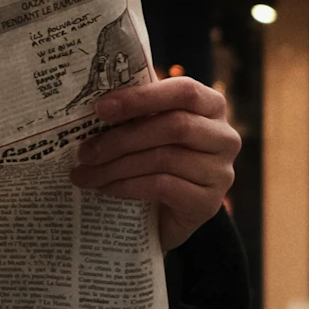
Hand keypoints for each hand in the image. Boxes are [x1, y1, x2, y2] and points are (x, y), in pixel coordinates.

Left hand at [70, 76, 239, 251]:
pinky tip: (106, 188)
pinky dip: (128, 186)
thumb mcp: (148, 132)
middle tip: (84, 151)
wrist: (167, 218)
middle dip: (121, 138)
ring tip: (85, 174)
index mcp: (212, 107)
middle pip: (173, 126)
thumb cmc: (155, 163)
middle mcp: (224, 137)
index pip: (184, 91)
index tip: (101, 108)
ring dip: (116, 166)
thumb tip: (94, 107)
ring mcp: (220, 172)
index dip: (142, 97)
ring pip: (164, 158)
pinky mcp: (208, 203)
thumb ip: (136, 115)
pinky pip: (163, 187)